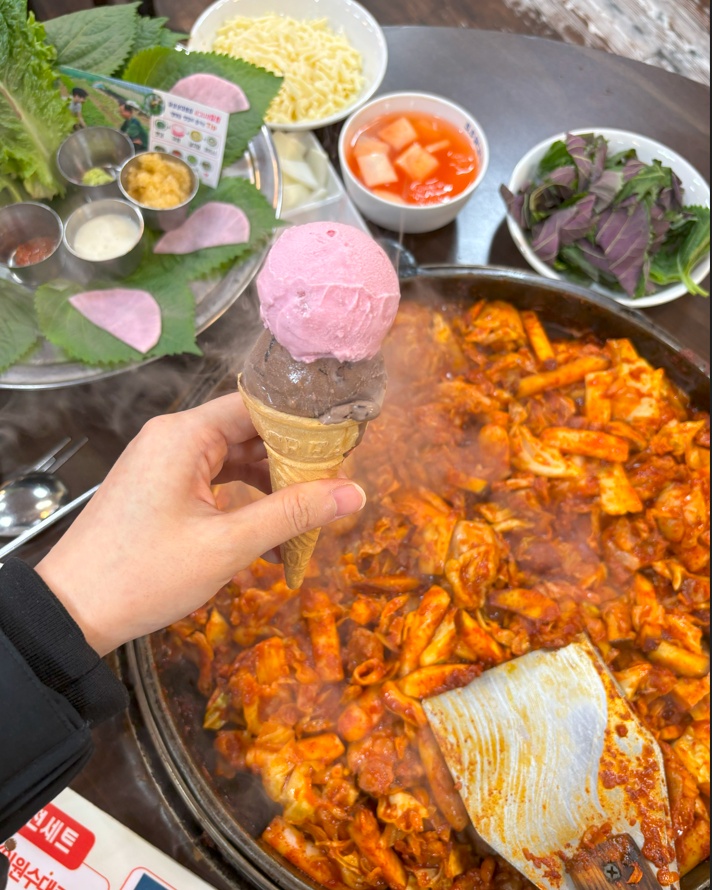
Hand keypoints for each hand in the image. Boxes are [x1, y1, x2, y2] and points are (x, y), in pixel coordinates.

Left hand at [35, 394, 365, 654]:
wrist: (73, 611)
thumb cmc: (145, 574)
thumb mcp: (227, 545)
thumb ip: (293, 513)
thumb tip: (355, 492)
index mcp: (185, 435)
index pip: (258, 406)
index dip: (303, 423)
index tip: (342, 443)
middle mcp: (173, 437)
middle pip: (248, 430)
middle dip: (291, 457)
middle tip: (334, 482)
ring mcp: (164, 461)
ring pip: (234, 456)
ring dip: (270, 481)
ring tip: (309, 509)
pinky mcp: (161, 486)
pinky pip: (214, 477)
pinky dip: (244, 497)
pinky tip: (269, 526)